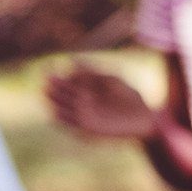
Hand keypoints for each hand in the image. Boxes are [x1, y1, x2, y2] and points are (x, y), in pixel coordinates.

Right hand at [44, 61, 160, 142]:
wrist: (145, 119)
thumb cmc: (131, 97)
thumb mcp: (112, 80)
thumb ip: (93, 72)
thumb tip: (71, 61)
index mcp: (87, 89)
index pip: (66, 80)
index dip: (57, 74)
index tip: (50, 66)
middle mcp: (82, 102)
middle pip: (61, 93)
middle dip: (53, 86)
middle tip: (46, 78)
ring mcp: (84, 115)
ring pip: (61, 108)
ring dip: (53, 101)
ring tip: (46, 92)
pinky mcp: (87, 128)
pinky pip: (69, 124)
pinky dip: (60, 119)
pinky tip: (53, 112)